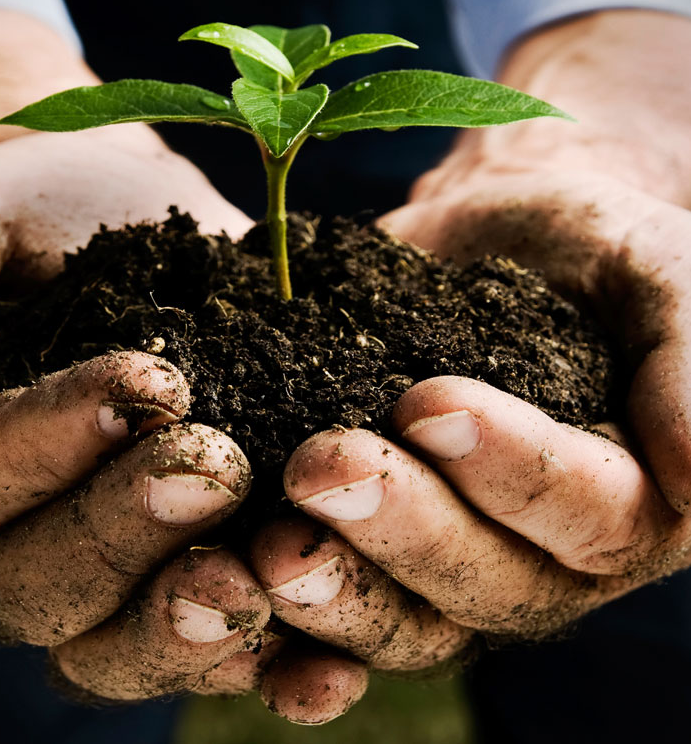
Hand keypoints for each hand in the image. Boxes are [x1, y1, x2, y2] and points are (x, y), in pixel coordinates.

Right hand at [0, 127, 290, 700]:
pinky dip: (258, 659)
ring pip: (110, 641)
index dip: (48, 447)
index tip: (149, 380)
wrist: (117, 211)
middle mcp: (0, 533)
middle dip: (124, 532)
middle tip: (217, 466)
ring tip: (255, 578)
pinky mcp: (181, 557)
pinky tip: (317, 656)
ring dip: (182, 626)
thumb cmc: (21, 211)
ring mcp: (94, 559)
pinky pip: (202, 642)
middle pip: (33, 586)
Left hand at [246, 168, 690, 711]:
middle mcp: (545, 556)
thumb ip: (689, 364)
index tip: (429, 401)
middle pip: (486, 582)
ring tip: (267, 546)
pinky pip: (336, 612)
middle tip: (321, 467)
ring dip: (335, 590)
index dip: (512, 468)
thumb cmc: (588, 252)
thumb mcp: (661, 275)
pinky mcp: (375, 549)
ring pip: (406, 617)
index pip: (590, 513)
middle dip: (403, 528)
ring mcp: (454, 563)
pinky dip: (291, 630)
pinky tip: (232, 599)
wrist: (499, 247)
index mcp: (631, 498)